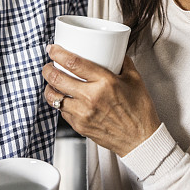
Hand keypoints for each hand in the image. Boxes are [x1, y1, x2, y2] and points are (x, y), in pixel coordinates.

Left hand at [42, 45, 160, 156]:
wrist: (141, 140)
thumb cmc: (140, 111)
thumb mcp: (135, 80)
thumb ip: (124, 62)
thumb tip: (116, 51)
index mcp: (105, 82)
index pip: (73, 63)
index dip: (58, 53)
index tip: (52, 49)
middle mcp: (91, 97)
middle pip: (57, 78)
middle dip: (47, 69)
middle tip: (48, 65)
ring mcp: (83, 113)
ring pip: (53, 97)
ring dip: (48, 87)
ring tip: (51, 82)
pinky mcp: (80, 126)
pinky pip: (62, 111)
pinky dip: (59, 103)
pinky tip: (63, 98)